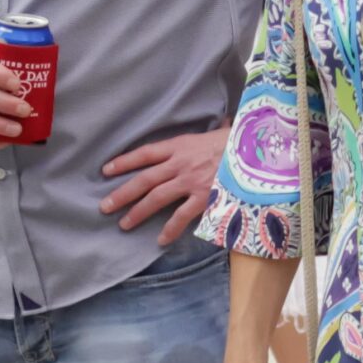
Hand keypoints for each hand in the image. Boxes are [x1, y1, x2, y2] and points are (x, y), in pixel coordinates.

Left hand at [101, 126, 231, 245]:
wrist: (257, 152)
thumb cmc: (239, 140)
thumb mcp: (219, 132)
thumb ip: (209, 135)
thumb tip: (222, 123)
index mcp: (181, 145)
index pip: (146, 153)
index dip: (124, 161)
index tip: (106, 170)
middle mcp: (181, 163)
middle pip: (144, 179)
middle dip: (122, 193)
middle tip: (105, 206)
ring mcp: (191, 181)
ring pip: (157, 198)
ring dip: (138, 212)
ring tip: (124, 224)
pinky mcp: (203, 197)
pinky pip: (181, 216)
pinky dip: (170, 229)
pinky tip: (160, 239)